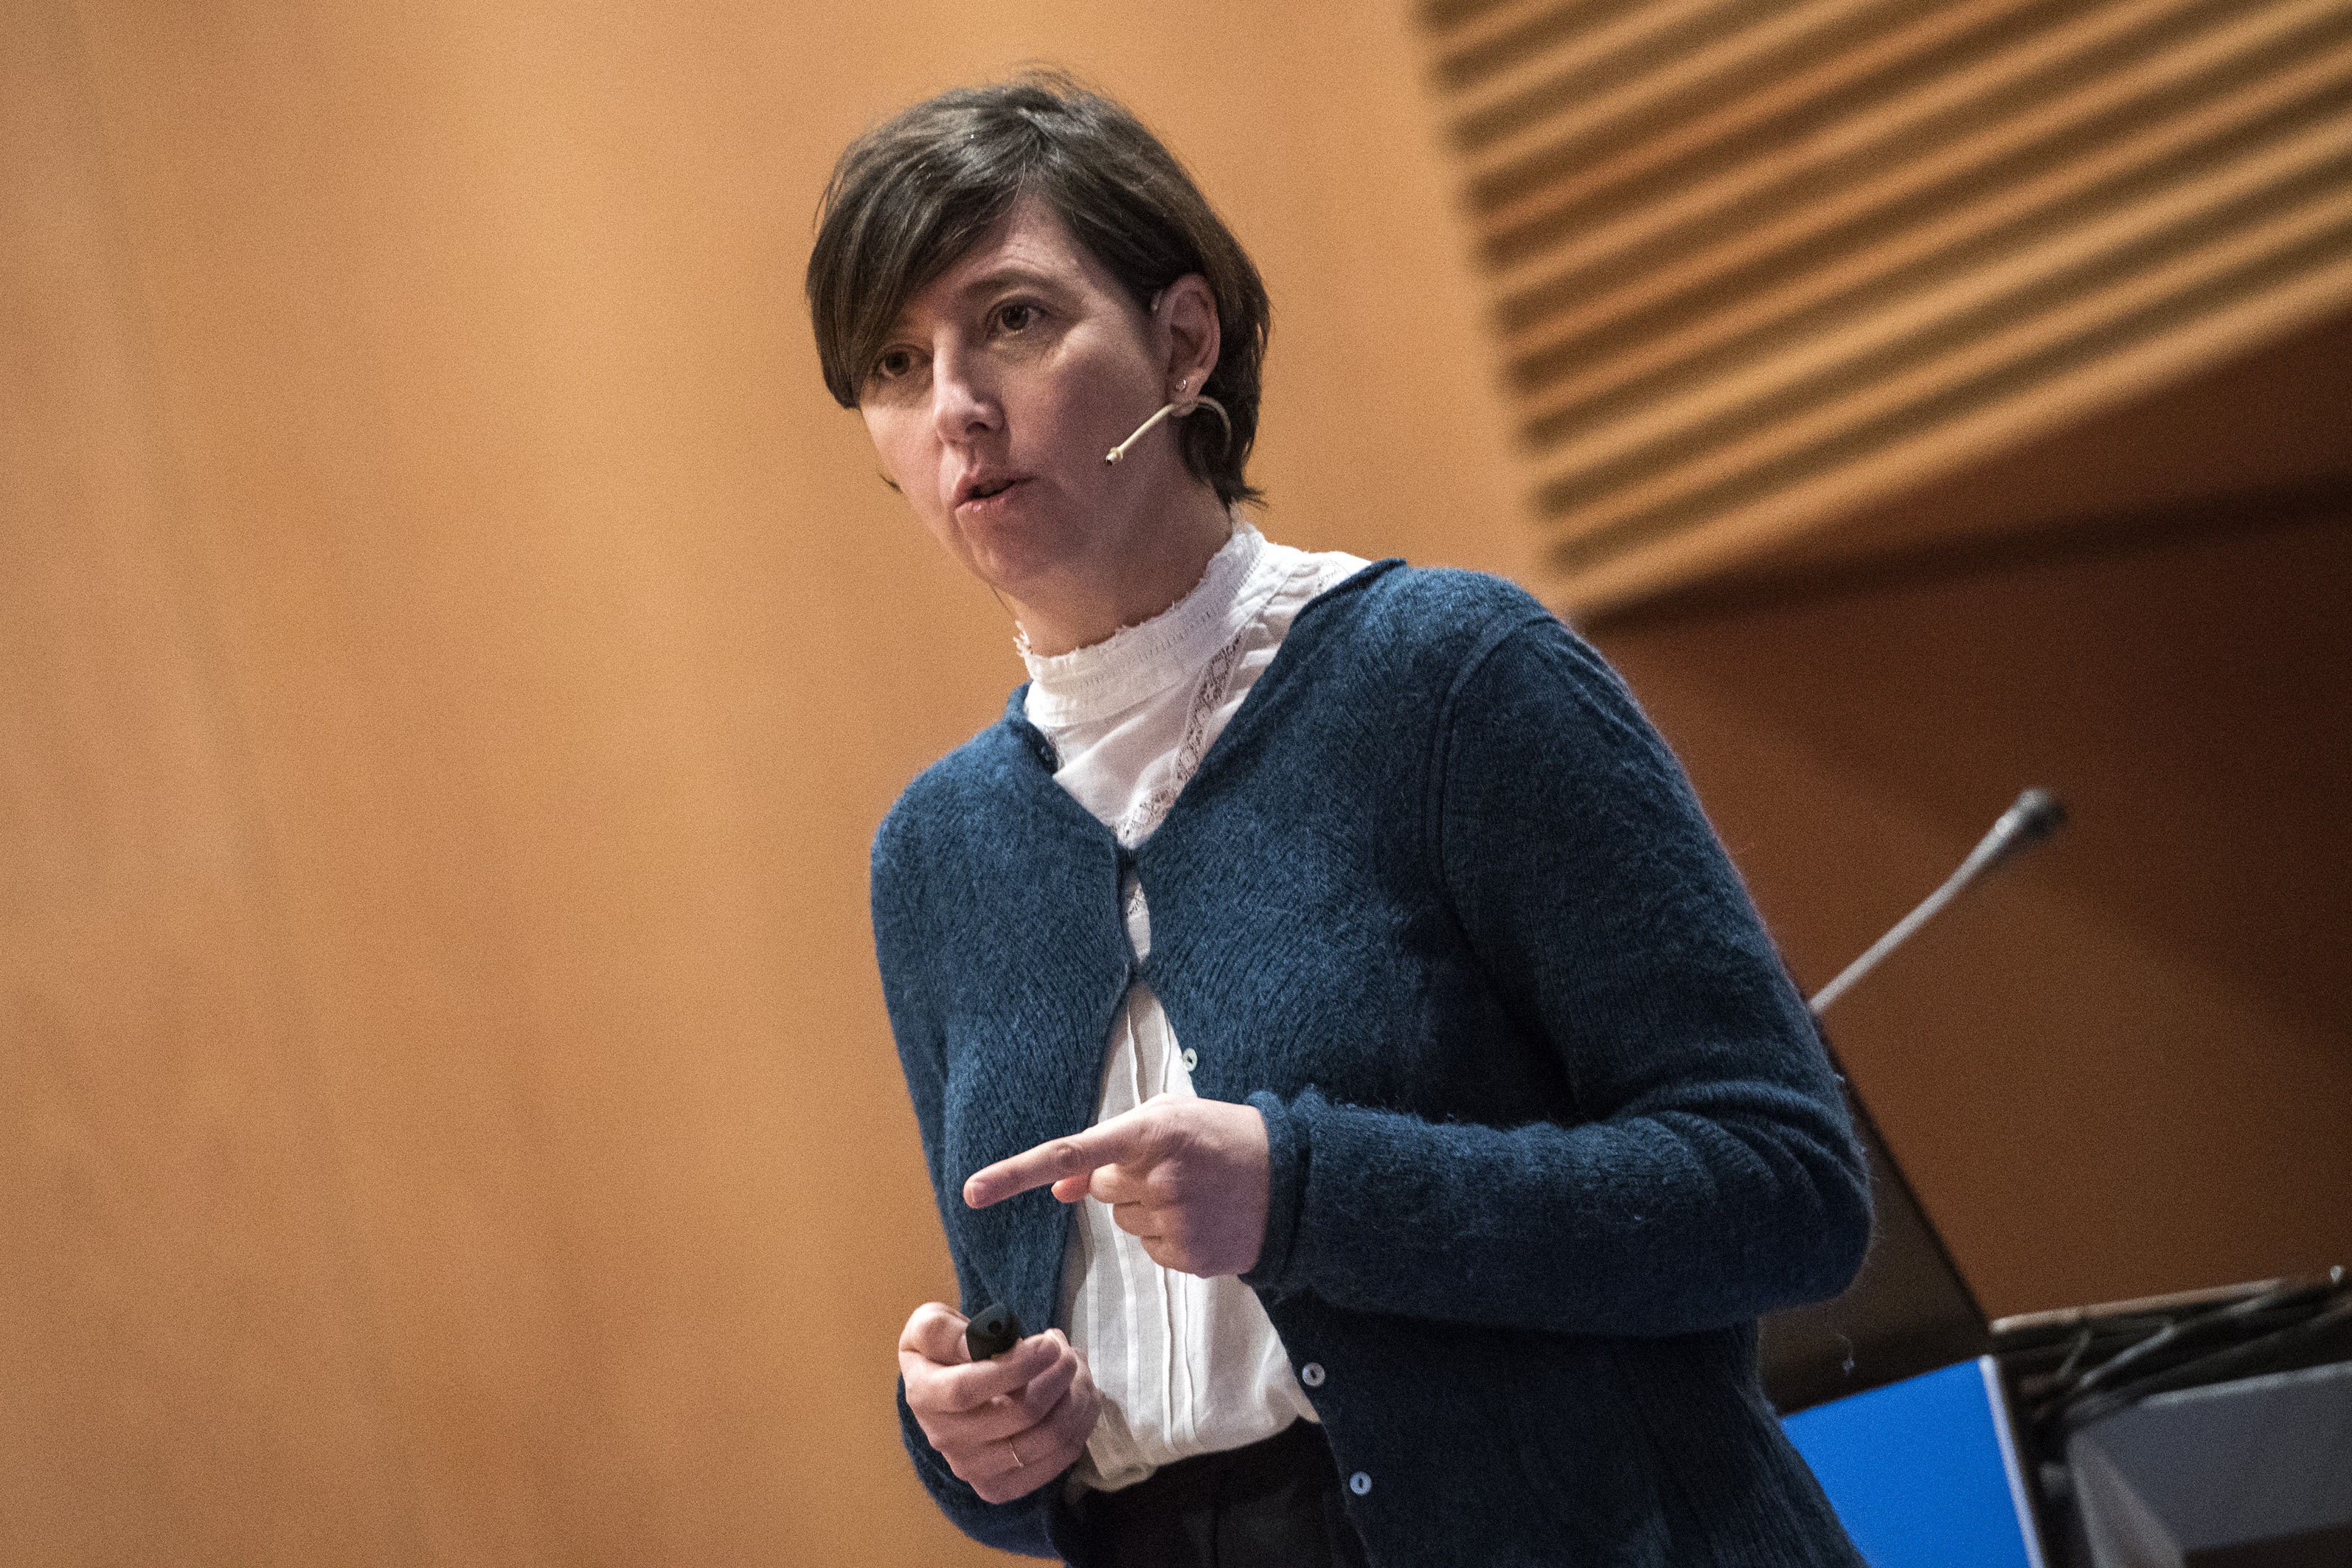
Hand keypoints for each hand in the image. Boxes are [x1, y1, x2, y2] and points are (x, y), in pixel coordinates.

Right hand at [898, 1302, 1100, 1503]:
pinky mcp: (1001, 1486)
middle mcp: (945, 1440)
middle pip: (1021, 1415)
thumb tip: (984, 1344)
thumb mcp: (930, 1323)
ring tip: (1074, 1368)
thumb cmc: (943, 1349)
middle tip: (1065, 1350)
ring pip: (1047, 1438)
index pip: (968, 1390)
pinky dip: (1080, 1423)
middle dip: (1058, 1375)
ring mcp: (974, 1469)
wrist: (942, 1391)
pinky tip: (1078, 1396)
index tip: (1049, 1343)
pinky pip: (1057, 1460)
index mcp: (925, 1396)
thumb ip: (948, 1331)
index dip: (1016, 1366)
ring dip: (1076, 1397)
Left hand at [965, 1093, 1269, 1276]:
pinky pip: (1151, 1250)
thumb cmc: (1222, 1137)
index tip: (972, 1192)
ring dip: (1148, 1208)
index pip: (1069, 1153)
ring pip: (1125, 1222)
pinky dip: (1170, 1236)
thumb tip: (1059, 1186)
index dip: (1016, 1173)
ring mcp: (1176, 1221)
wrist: (1293, 1179)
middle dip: (1126, 1180)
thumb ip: (1108, 1148)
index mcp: (1151, 1132)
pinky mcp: (1190, 1257)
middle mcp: (1159, 1177)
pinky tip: (1204, 1218)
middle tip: (1175, 1168)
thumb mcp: (1168, 1121)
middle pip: (1103, 1190)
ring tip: (1195, 1192)